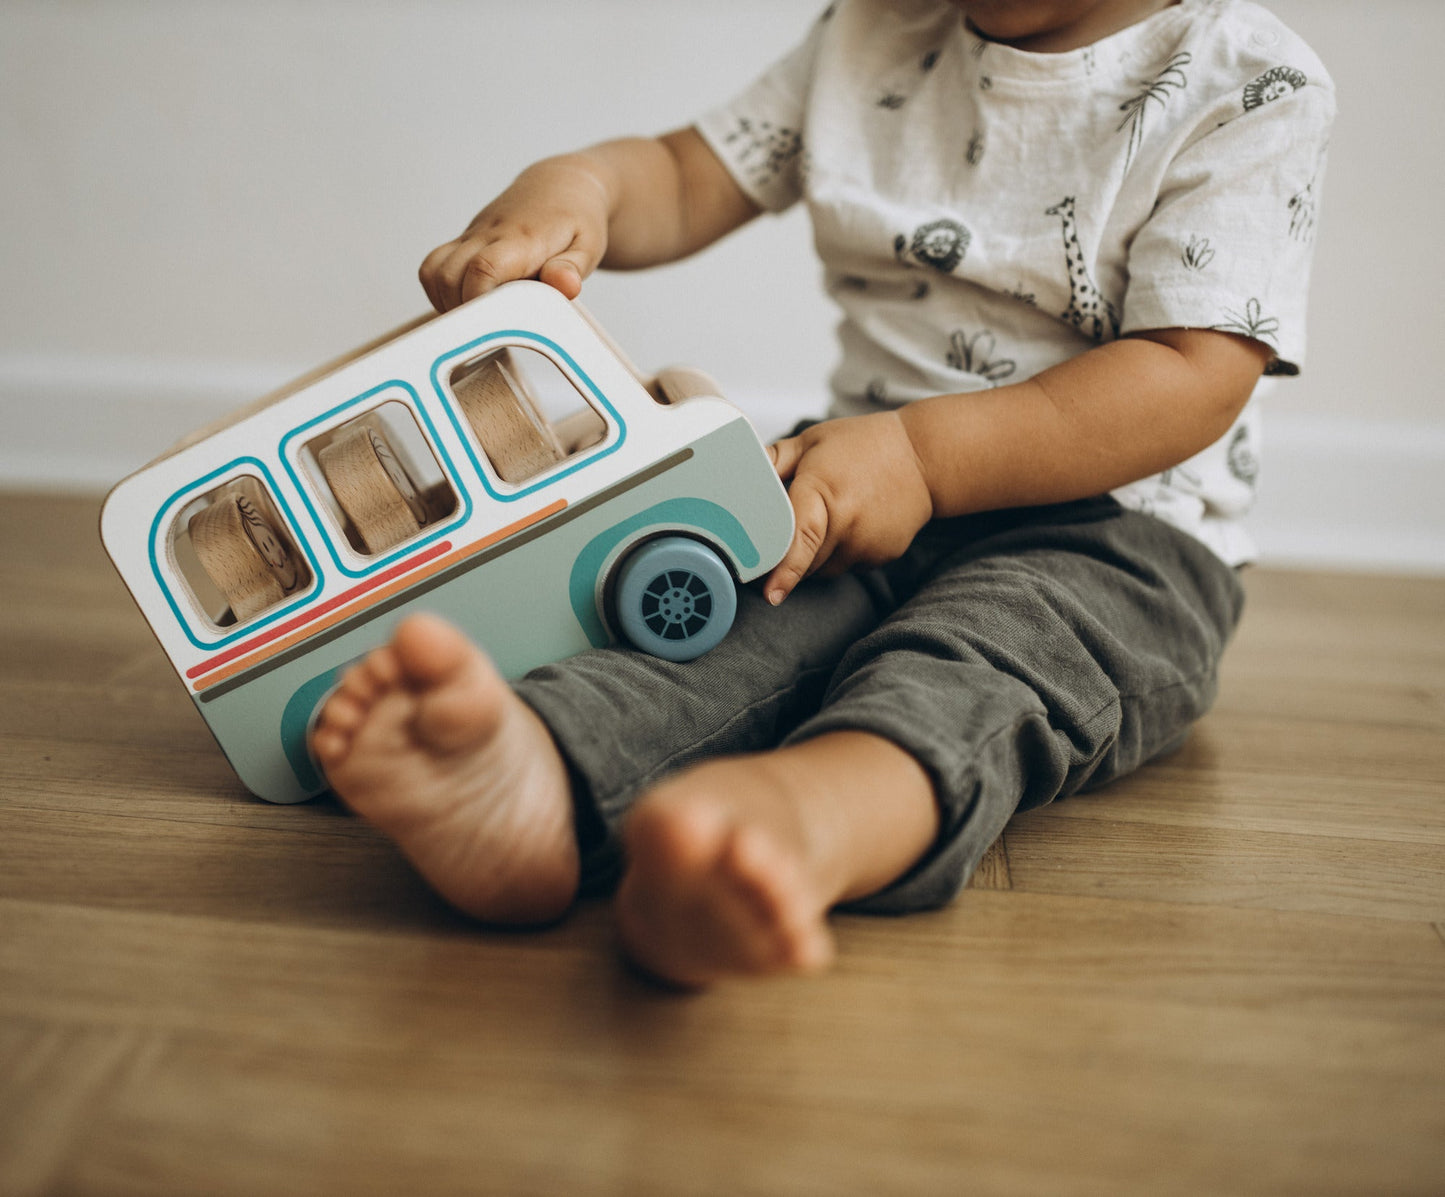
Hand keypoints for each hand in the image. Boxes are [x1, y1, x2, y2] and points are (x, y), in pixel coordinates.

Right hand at [418, 157, 611, 310]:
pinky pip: (433, 266)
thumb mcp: (588, 247)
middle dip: (462, 312)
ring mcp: (472, 237)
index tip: (493, 325)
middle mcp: (489, 235)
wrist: (560, 187)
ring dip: (447, 303)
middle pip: (449, 275)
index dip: (480, 301)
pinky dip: (439, 292)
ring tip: (477, 322)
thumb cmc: (577, 222)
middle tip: (489, 331)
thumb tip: (565, 285)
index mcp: (521, 240)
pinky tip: (465, 306)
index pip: (484, 268)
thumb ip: (572, 269)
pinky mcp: (463, 241)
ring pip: (434, 271)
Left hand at [764, 412, 934, 604]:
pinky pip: (846, 566)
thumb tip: (740, 472)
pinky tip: (851, 523)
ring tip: (829, 515)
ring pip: (822, 569)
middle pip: (803, 560)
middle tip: (792, 524)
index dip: (783, 570)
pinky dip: (839, 553)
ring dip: (814, 554)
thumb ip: (773, 459)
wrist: (925, 458)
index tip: (770, 594)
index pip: (800, 538)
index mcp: (824, 491)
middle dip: (788, 553)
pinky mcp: (882, 557)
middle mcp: (848, 523)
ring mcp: (867, 545)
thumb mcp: (812, 441)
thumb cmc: (864, 445)